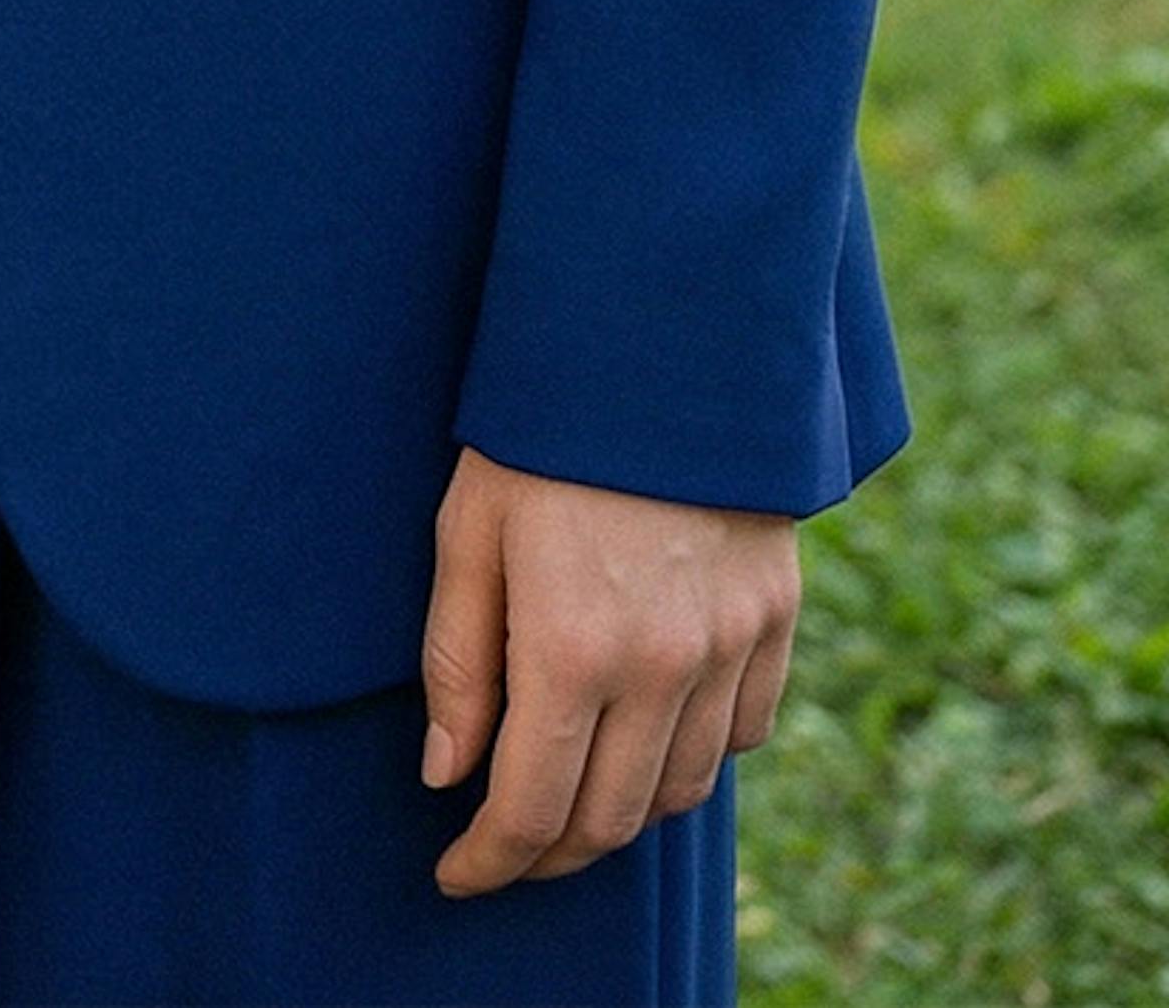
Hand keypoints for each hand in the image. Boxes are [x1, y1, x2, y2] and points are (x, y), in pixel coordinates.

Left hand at [420, 446, 798, 893]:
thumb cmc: (542, 429)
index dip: (489, 861)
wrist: (663, 345)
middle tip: (504, 846)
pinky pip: (741, 736)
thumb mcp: (467, 529)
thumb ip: (455, 662)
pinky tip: (648, 737)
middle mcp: (662, 667)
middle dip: (549, 852)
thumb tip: (446, 774)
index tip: (457, 875)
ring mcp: (730, 648)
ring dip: (620, 814)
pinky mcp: (774, 621)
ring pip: (678, 792)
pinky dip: (692, 759)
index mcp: (572, 648)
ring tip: (569, 794)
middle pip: (609, 820)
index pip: (530, 808)